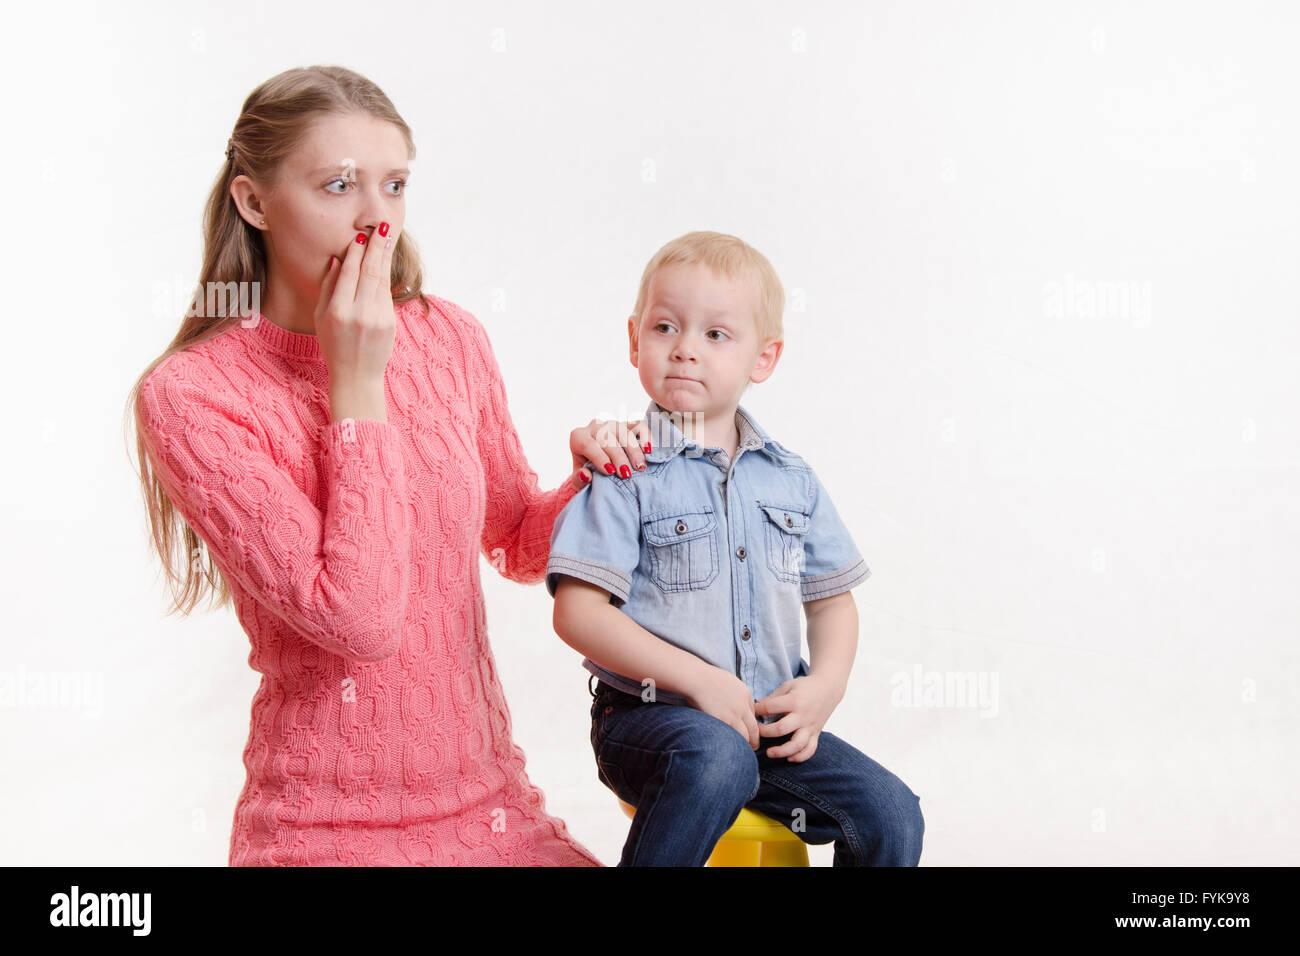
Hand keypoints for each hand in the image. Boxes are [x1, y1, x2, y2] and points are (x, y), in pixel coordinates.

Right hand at [316, 223, 397, 390]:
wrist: (357, 376)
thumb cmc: (334, 345)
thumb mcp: (321, 317)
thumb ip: (329, 288)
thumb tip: (339, 260)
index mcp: (338, 311)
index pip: (349, 273)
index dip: (355, 252)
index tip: (360, 235)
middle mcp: (359, 313)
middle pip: (369, 272)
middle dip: (375, 246)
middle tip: (380, 226)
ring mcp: (377, 318)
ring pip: (381, 280)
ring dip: (384, 256)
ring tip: (387, 236)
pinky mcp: (390, 322)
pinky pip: (386, 293)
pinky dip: (386, 275)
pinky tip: (386, 261)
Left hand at [566, 417, 652, 490]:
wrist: (597, 466)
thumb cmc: (588, 474)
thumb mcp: (579, 480)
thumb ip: (578, 480)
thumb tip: (586, 475)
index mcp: (578, 437)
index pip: (587, 444)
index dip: (599, 458)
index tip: (610, 472)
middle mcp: (594, 426)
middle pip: (607, 437)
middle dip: (618, 457)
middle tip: (627, 474)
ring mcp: (612, 423)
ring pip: (623, 431)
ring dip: (633, 449)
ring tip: (640, 467)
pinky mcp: (627, 424)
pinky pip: (638, 424)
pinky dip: (645, 436)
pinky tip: (649, 449)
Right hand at [683, 664, 760, 750]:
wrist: (696, 678)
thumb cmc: (706, 678)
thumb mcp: (728, 681)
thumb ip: (735, 693)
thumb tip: (733, 703)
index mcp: (746, 694)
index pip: (753, 715)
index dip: (751, 725)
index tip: (749, 731)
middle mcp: (744, 706)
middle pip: (754, 728)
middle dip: (755, 740)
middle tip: (753, 747)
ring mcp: (734, 715)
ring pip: (746, 736)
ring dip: (746, 745)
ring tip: (744, 752)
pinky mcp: (723, 721)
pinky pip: (733, 737)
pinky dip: (733, 744)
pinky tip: (730, 749)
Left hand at [753, 674, 843, 761]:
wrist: (829, 689)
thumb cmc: (805, 687)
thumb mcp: (788, 686)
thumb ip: (772, 698)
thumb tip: (755, 707)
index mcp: (794, 701)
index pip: (770, 708)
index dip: (757, 710)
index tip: (752, 712)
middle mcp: (803, 715)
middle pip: (781, 729)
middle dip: (765, 732)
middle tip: (756, 733)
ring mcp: (810, 726)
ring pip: (797, 744)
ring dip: (782, 751)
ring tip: (769, 753)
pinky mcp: (816, 734)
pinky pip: (810, 750)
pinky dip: (800, 757)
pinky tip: (789, 758)